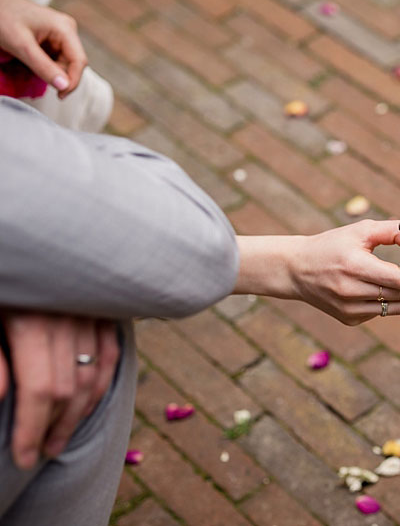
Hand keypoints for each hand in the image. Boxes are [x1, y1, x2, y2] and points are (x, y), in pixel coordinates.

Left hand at [0, 0, 85, 97]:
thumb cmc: (2, 16)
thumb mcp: (21, 45)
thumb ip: (43, 67)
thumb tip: (64, 87)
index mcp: (65, 28)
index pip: (79, 61)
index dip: (72, 81)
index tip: (59, 95)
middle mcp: (66, 30)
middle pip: (70, 63)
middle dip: (54, 74)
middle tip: (31, 78)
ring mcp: (58, 34)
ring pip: (60, 63)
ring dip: (44, 71)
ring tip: (22, 67)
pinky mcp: (49, 38)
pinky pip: (51, 58)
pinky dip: (39, 65)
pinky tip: (24, 61)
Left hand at [0, 312, 119, 468]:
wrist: (17, 219)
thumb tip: (2, 398)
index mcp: (32, 318)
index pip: (42, 390)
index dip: (32, 429)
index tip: (23, 457)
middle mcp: (69, 313)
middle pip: (73, 384)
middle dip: (57, 426)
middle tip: (40, 453)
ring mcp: (90, 304)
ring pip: (98, 367)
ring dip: (82, 408)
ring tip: (62, 435)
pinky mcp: (100, 298)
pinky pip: (112, 343)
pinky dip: (105, 374)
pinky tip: (91, 395)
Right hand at [235, 220, 399, 325]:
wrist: (297, 270)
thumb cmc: (332, 245)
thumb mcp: (361, 231)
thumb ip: (393, 231)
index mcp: (354, 268)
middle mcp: (352, 294)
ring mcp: (351, 311)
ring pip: (398, 308)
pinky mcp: (351, 320)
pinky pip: (384, 312)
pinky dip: (397, 299)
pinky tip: (396, 286)